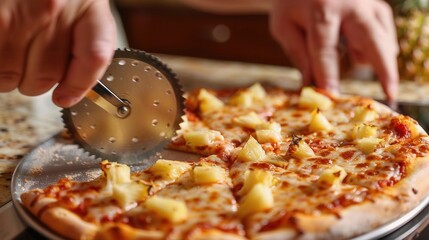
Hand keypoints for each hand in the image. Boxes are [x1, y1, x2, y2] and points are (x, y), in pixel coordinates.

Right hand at [0, 0, 115, 107]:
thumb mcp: (78, 0)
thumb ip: (85, 39)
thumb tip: (69, 91)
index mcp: (88, 3)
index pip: (94, 57)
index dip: (79, 85)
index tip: (65, 97)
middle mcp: (56, 7)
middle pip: (47, 75)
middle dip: (35, 81)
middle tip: (27, 65)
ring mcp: (20, 12)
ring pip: (14, 77)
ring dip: (8, 76)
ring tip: (8, 53)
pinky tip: (1, 48)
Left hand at [269, 0, 398, 101]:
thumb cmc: (292, 3)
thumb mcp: (284, 26)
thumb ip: (298, 54)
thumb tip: (311, 86)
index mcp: (322, 10)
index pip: (325, 49)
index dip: (328, 75)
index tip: (332, 96)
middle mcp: (352, 5)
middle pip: (373, 41)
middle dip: (383, 69)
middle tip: (389, 94)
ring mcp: (369, 4)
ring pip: (383, 39)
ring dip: (374, 59)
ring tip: (350, 56)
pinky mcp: (378, 7)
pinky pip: (384, 34)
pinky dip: (374, 49)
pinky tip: (353, 46)